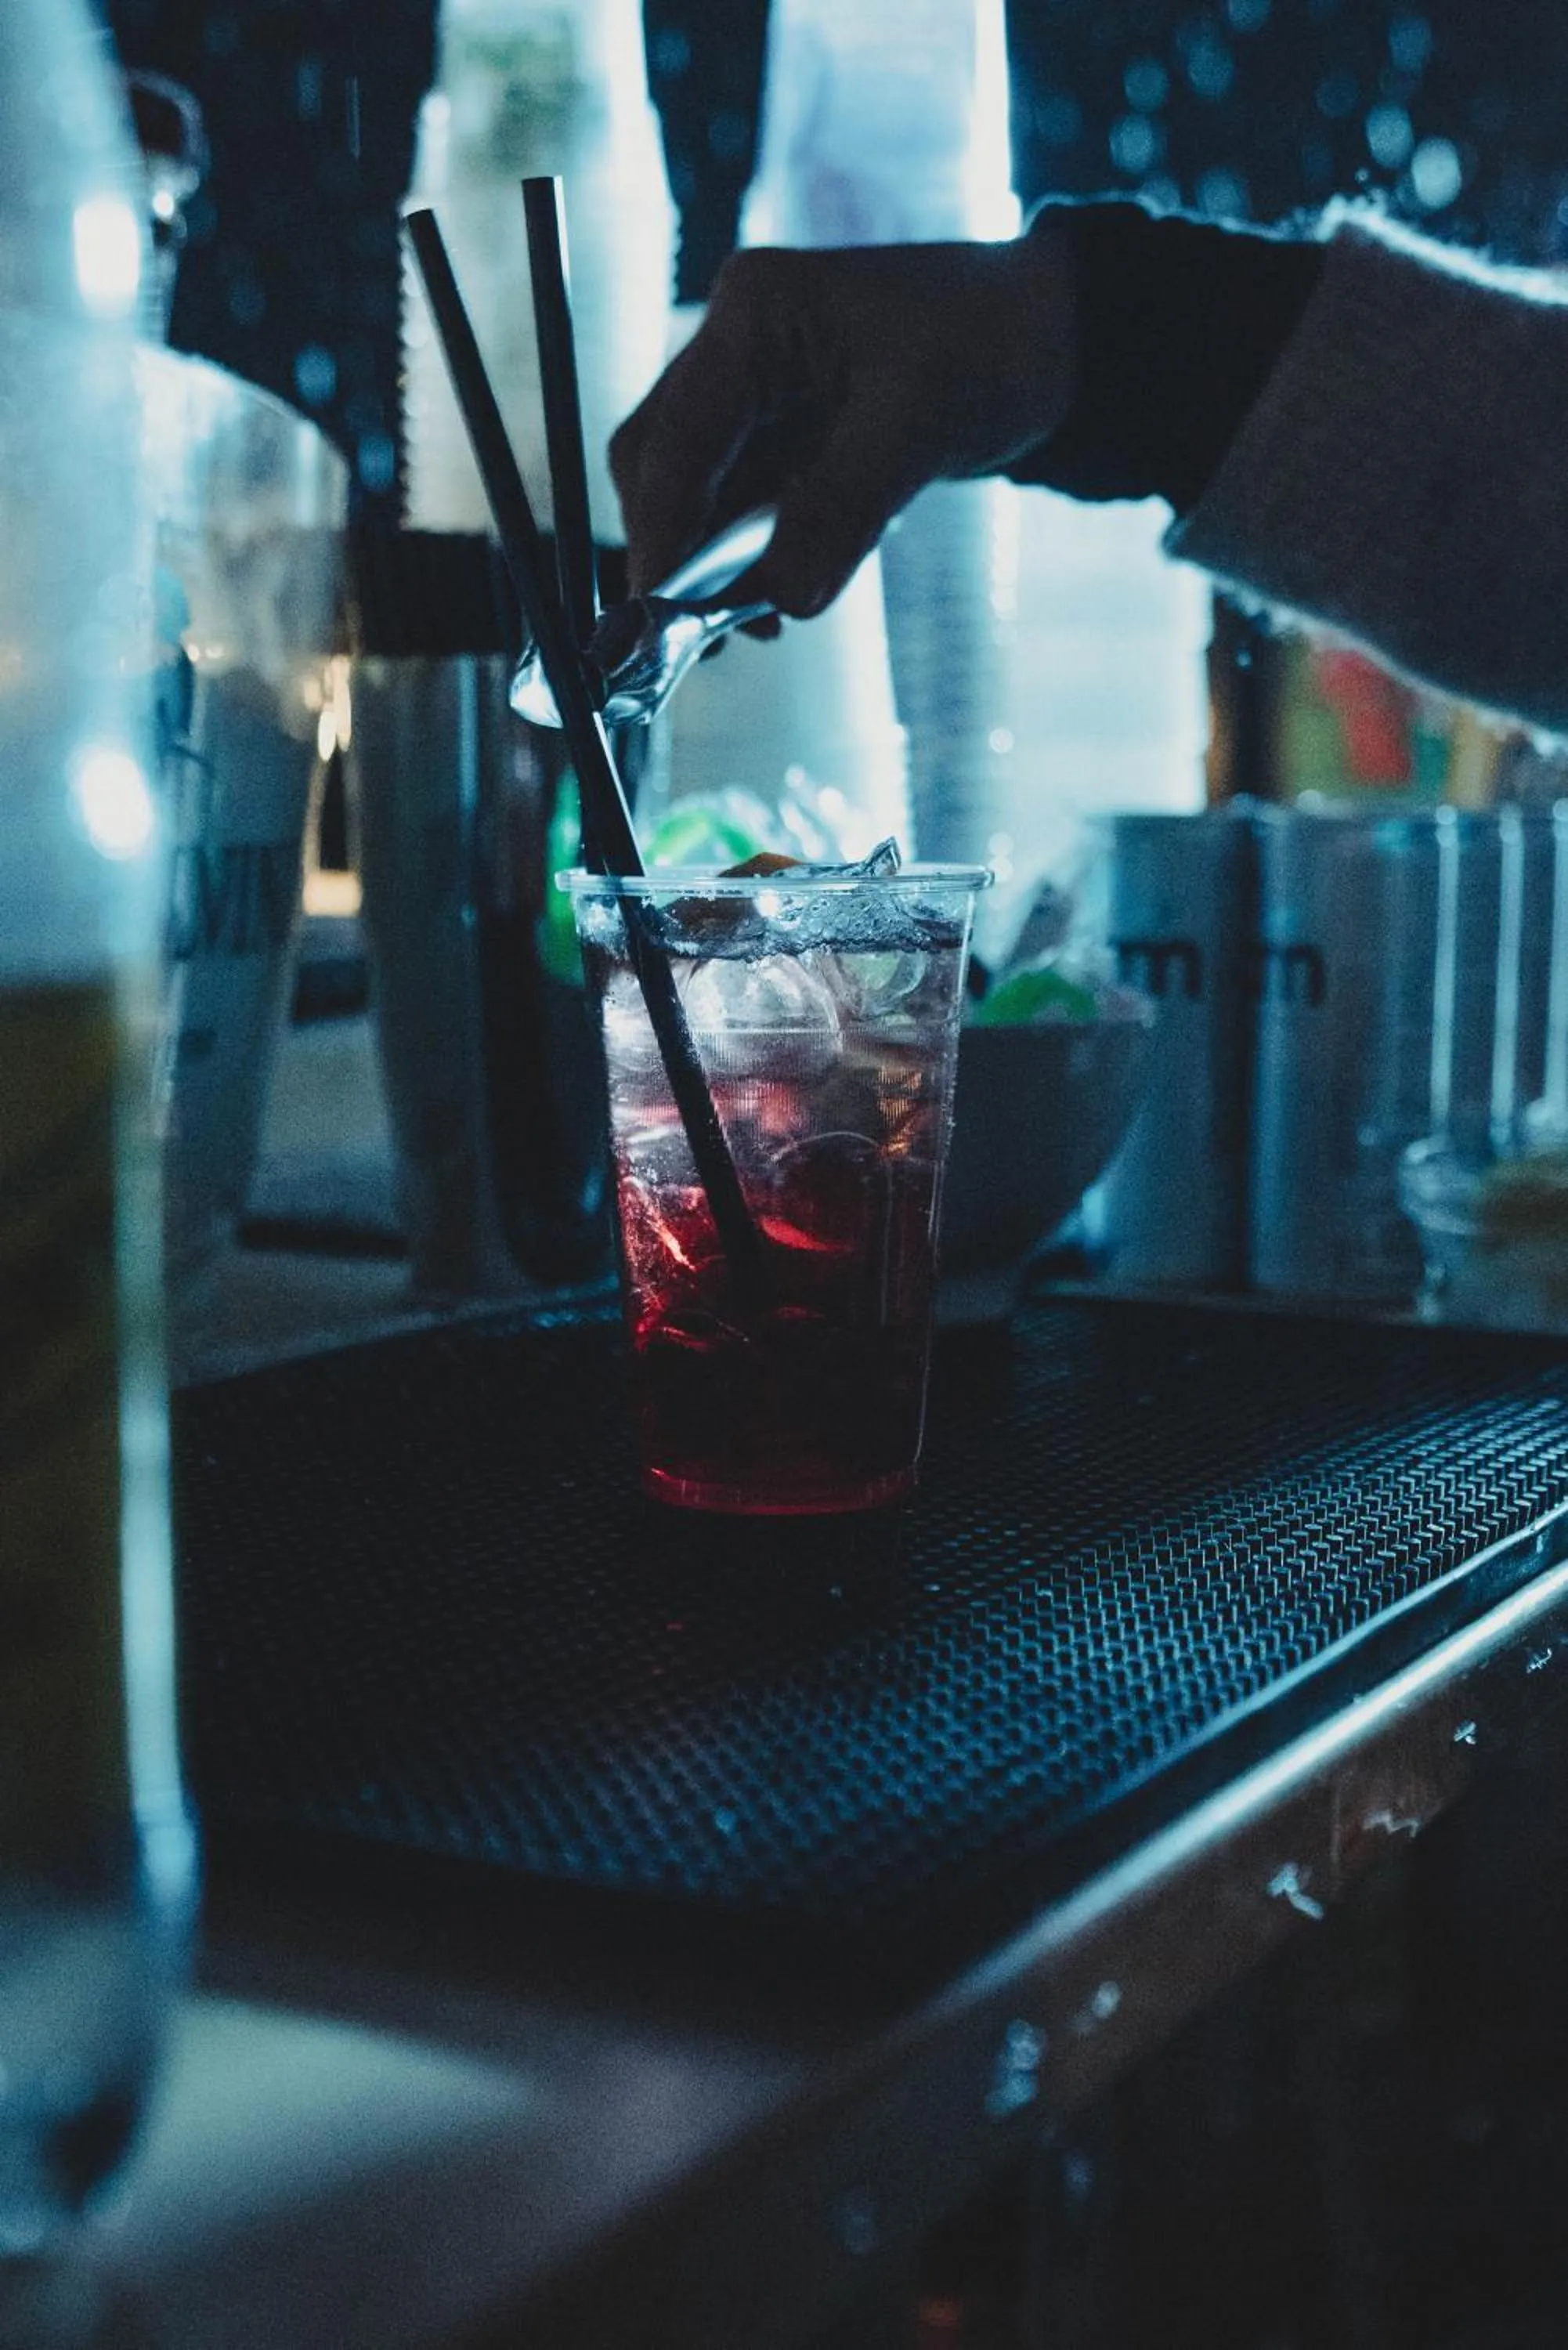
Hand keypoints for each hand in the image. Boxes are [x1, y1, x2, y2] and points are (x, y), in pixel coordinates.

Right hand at [609, 222, 1077, 619]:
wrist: (1050, 339)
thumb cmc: (992, 344)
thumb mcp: (919, 426)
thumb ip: (842, 511)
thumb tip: (783, 597)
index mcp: (755, 314)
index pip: (675, 435)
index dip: (661, 527)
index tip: (659, 606)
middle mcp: (739, 350)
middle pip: (661, 464)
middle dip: (676, 549)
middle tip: (698, 630)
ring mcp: (759, 397)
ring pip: (698, 496)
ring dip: (713, 565)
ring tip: (758, 625)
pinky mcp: (787, 441)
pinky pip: (744, 512)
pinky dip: (754, 560)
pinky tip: (782, 597)